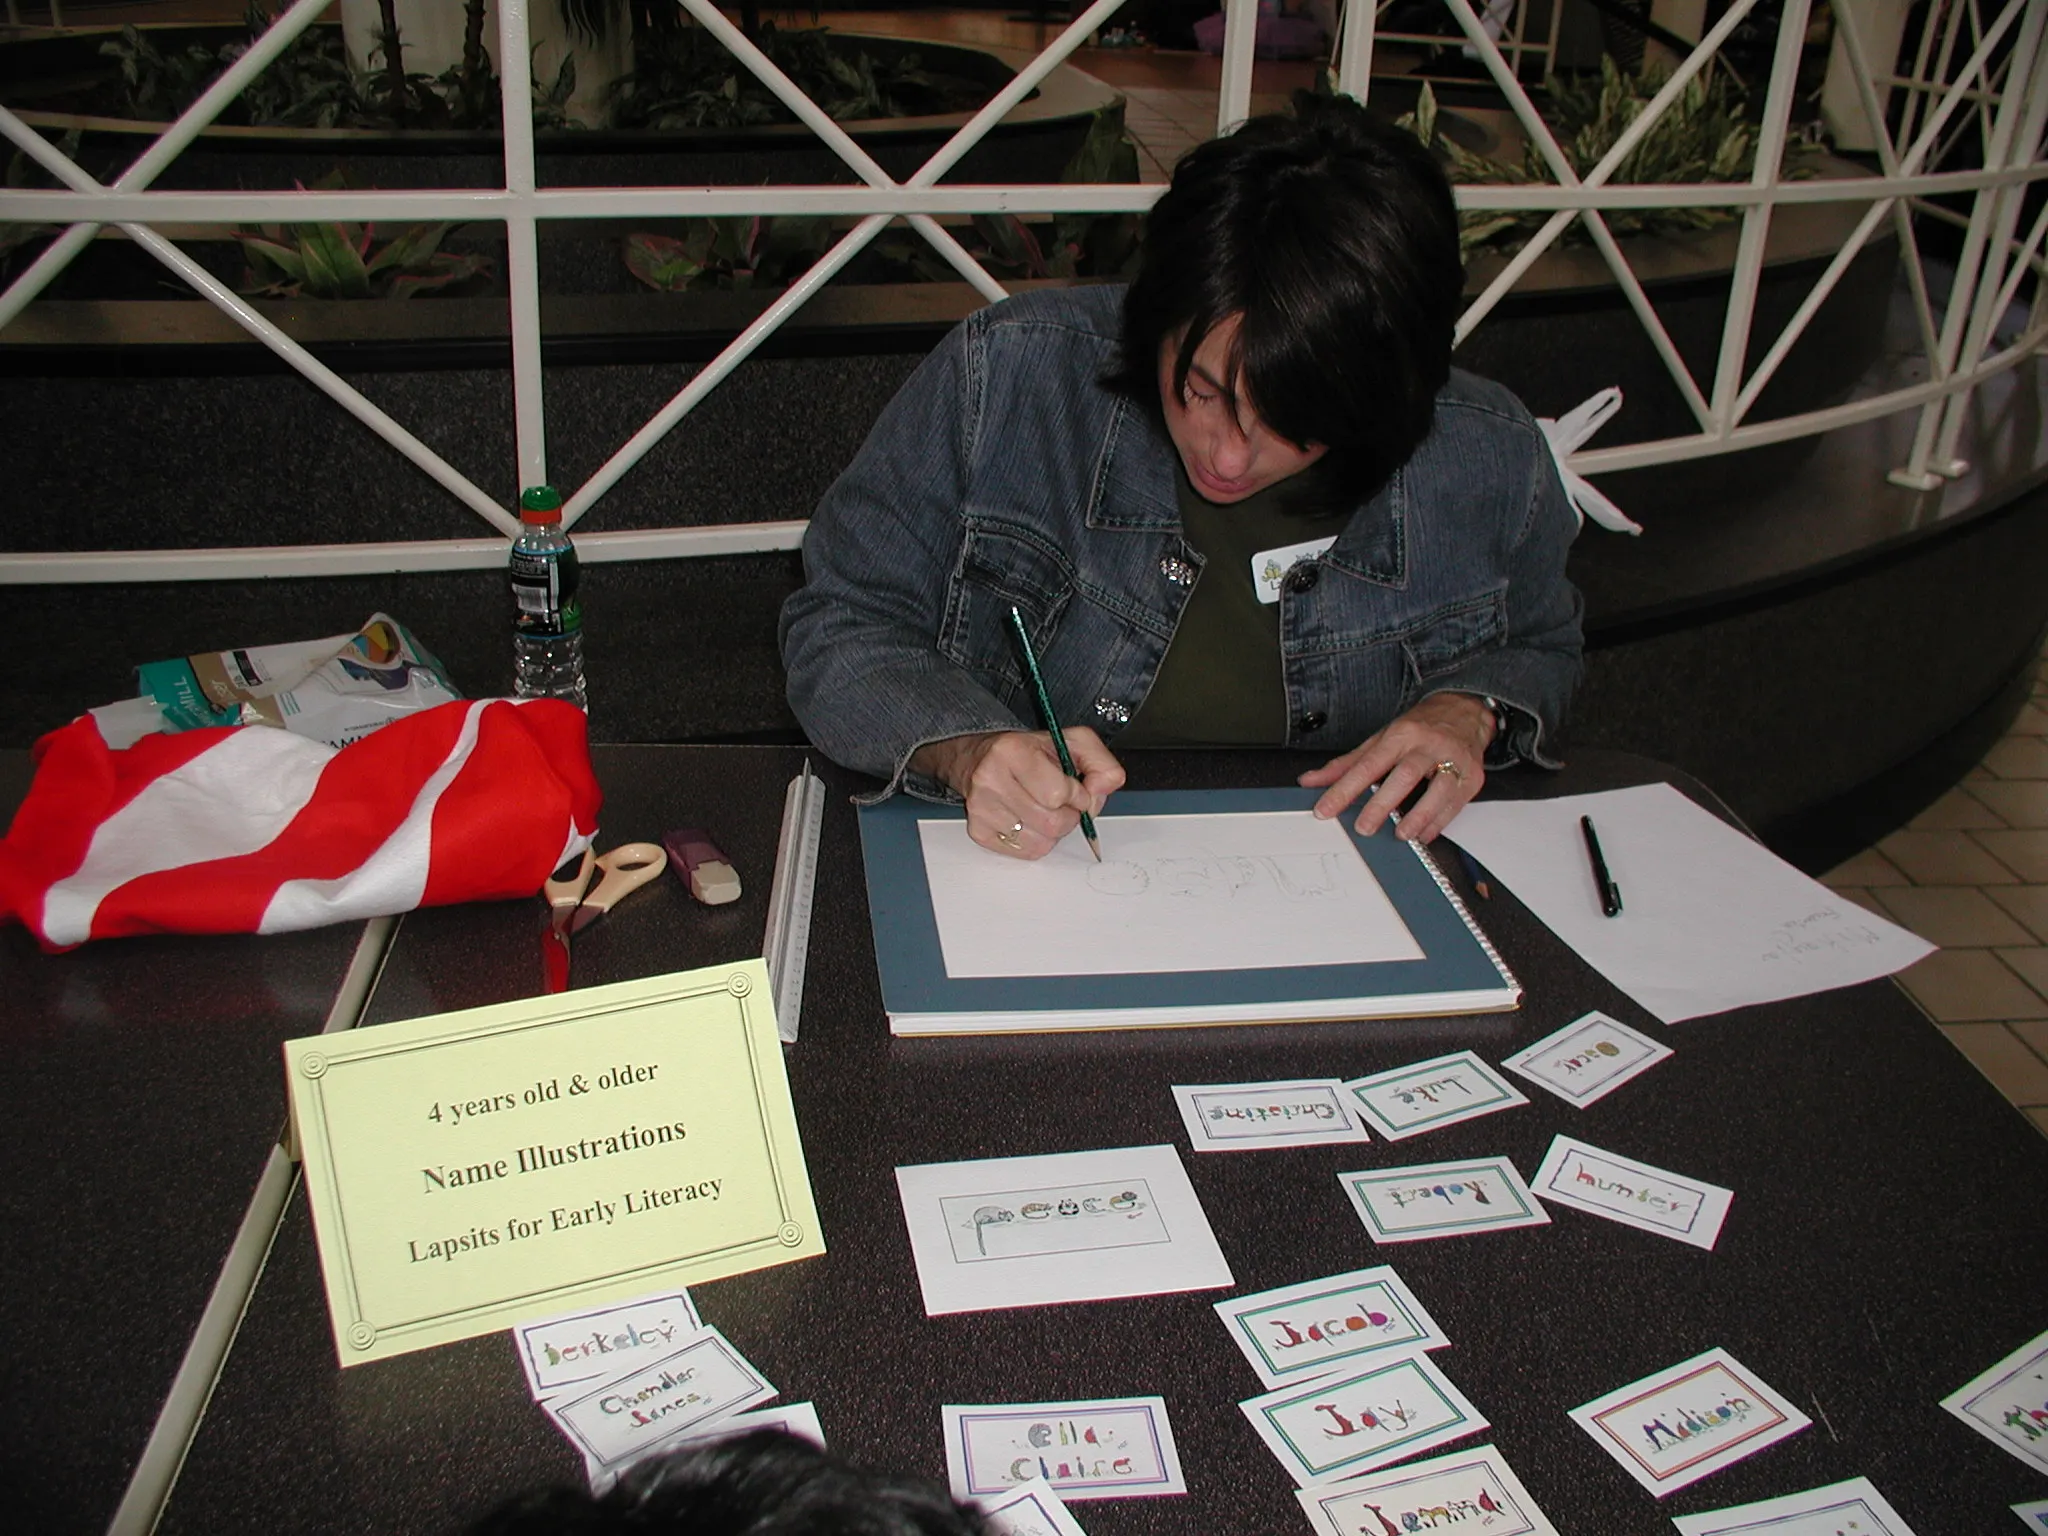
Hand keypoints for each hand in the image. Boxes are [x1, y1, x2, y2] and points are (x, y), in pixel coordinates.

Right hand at [910, 728, 1124, 858]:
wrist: (979, 759)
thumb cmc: (1026, 753)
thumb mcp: (1070, 742)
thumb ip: (1100, 763)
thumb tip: (1102, 790)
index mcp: (1012, 751)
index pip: (1058, 793)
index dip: (1076, 795)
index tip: (1072, 787)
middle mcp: (990, 779)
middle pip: (1052, 823)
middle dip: (1068, 816)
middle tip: (1060, 801)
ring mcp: (981, 808)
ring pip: (1042, 843)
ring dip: (1054, 831)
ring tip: (1044, 809)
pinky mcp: (979, 831)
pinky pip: (1027, 852)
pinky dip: (1037, 841)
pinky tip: (1029, 820)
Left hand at [1297, 693, 1495, 842]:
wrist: (1465, 711)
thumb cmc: (1420, 727)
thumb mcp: (1381, 739)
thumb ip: (1347, 764)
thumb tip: (1311, 781)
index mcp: (1400, 735)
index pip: (1367, 765)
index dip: (1344, 789)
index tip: (1326, 809)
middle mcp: (1428, 745)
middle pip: (1404, 776)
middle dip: (1382, 804)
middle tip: (1364, 827)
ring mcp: (1453, 760)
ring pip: (1437, 790)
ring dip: (1418, 816)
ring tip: (1401, 834)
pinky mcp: (1472, 776)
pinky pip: (1456, 803)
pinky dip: (1438, 822)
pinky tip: (1424, 833)